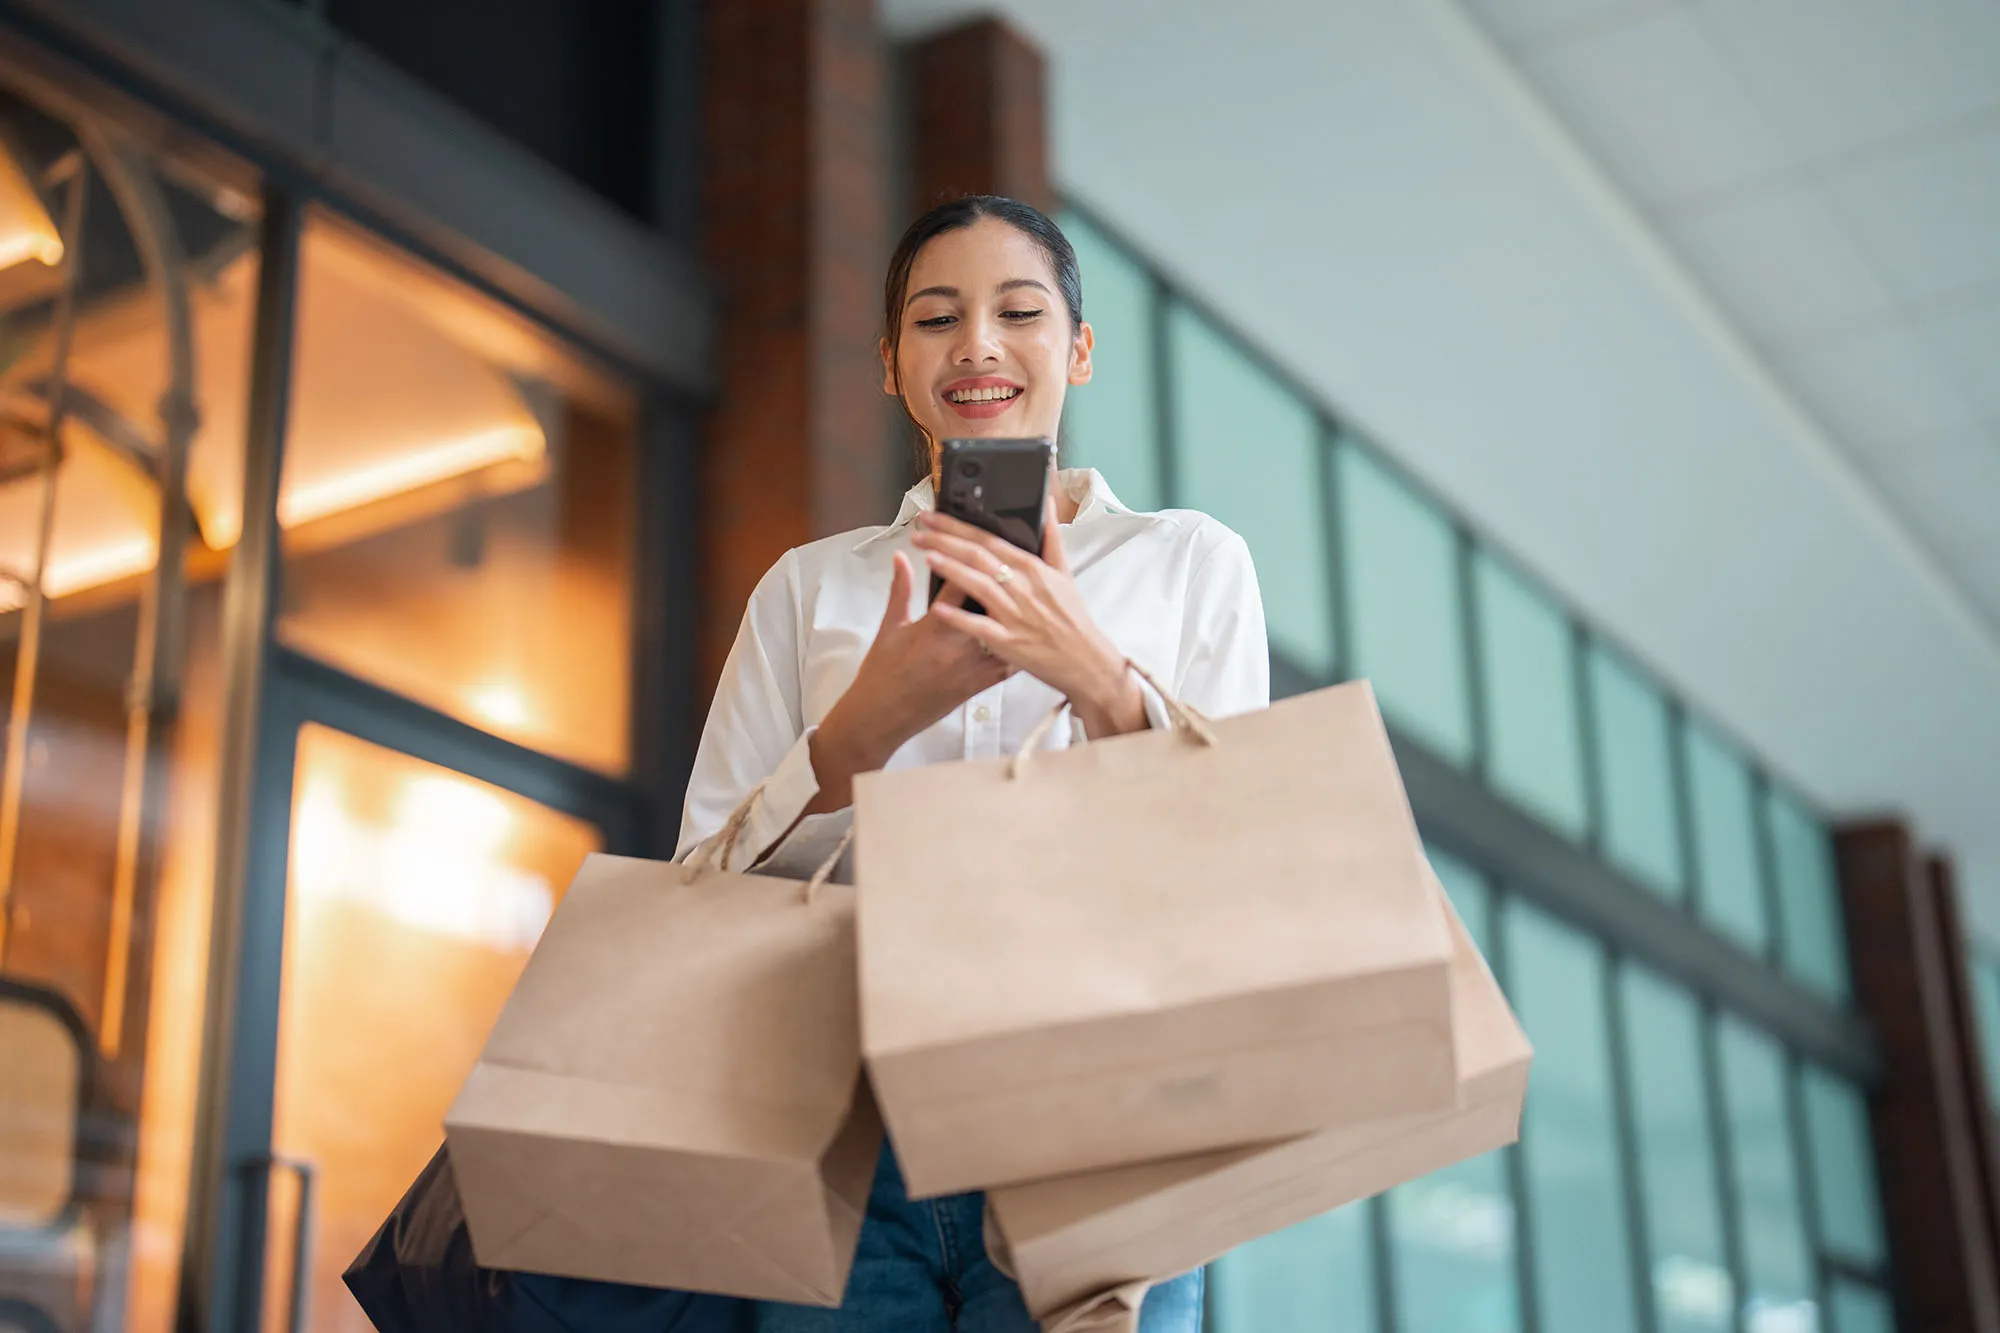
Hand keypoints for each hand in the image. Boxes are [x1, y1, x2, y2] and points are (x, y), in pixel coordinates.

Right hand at [806, 549, 1013, 811]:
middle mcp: (959, 644)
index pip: (960, 582)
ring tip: (1031, 599)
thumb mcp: (889, 626)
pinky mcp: (978, 686)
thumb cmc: (882, 671)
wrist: (882, 714)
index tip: (979, 546)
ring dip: (1016, 617)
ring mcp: (972, 666)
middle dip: (1001, 585)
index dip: (969, 560)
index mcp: (935, 625)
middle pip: (990, 605)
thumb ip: (900, 589)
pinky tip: (1026, 636)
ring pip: (1006, 635)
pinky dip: (1017, 650)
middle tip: (1014, 568)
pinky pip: (1007, 666)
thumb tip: (901, 558)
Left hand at [911, 494, 1147, 739]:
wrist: (1086, 661)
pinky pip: (980, 627)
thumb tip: (1046, 504)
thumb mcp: (1065, 574)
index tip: (935, 517)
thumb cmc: (1073, 618)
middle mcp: (1023, 587)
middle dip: (945, 540)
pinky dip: (959, 618)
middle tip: (920, 530)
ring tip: (927, 555)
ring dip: (951, 569)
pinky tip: (937, 608)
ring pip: (978, 585)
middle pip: (978, 556)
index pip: (990, 539)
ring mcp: (1015, 615)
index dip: (959, 526)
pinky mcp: (1009, 642)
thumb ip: (1052, 538)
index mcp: (1033, 569)